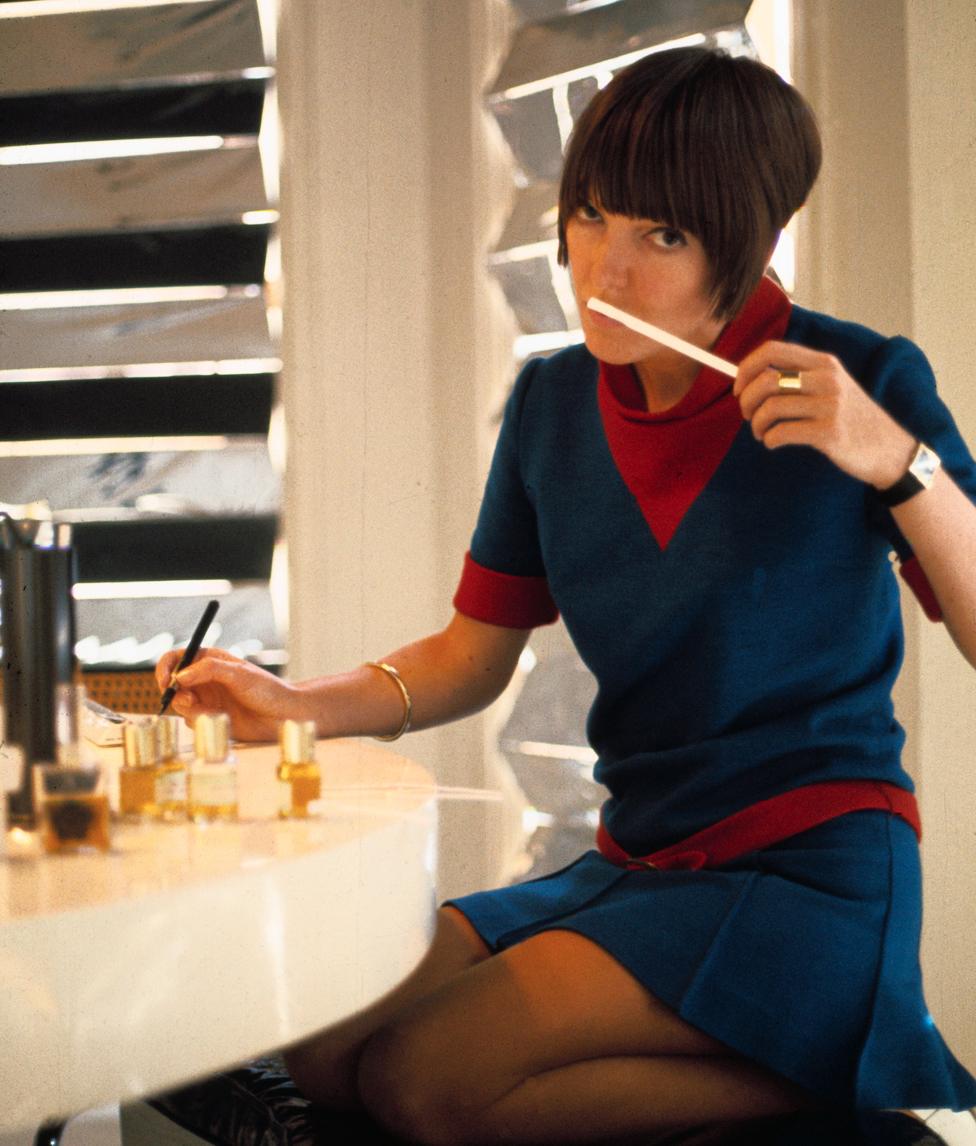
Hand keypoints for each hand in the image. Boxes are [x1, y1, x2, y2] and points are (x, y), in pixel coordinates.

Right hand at [155, 647, 303, 740]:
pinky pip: (192, 720)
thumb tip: (181, 675)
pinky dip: (201, 721)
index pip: (176, 658)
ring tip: (212, 711)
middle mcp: (204, 679)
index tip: (166, 681)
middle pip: (173, 684)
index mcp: (209, 660)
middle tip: (190, 700)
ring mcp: (206, 698)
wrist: (283, 715)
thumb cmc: (267, 690)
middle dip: (176, 693)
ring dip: (191, 709)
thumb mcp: (238, 674)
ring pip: (181, 704)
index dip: (166, 668)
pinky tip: (221, 719)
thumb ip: (209, 670)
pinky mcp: (210, 717)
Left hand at [733, 341, 916, 488]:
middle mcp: (827, 379)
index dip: (746, 367)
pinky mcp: (830, 433)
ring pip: (770, 408)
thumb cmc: (853, 419)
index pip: (773, 350)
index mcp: (824, 363)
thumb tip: (752, 379)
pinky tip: (773, 443)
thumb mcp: (833, 386)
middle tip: (748, 416)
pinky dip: (769, 440)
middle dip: (746, 401)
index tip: (738, 388)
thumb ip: (800, 378)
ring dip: (757, 425)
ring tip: (762, 433)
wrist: (891, 449)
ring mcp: (830, 405)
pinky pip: (781, 433)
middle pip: (766, 380)